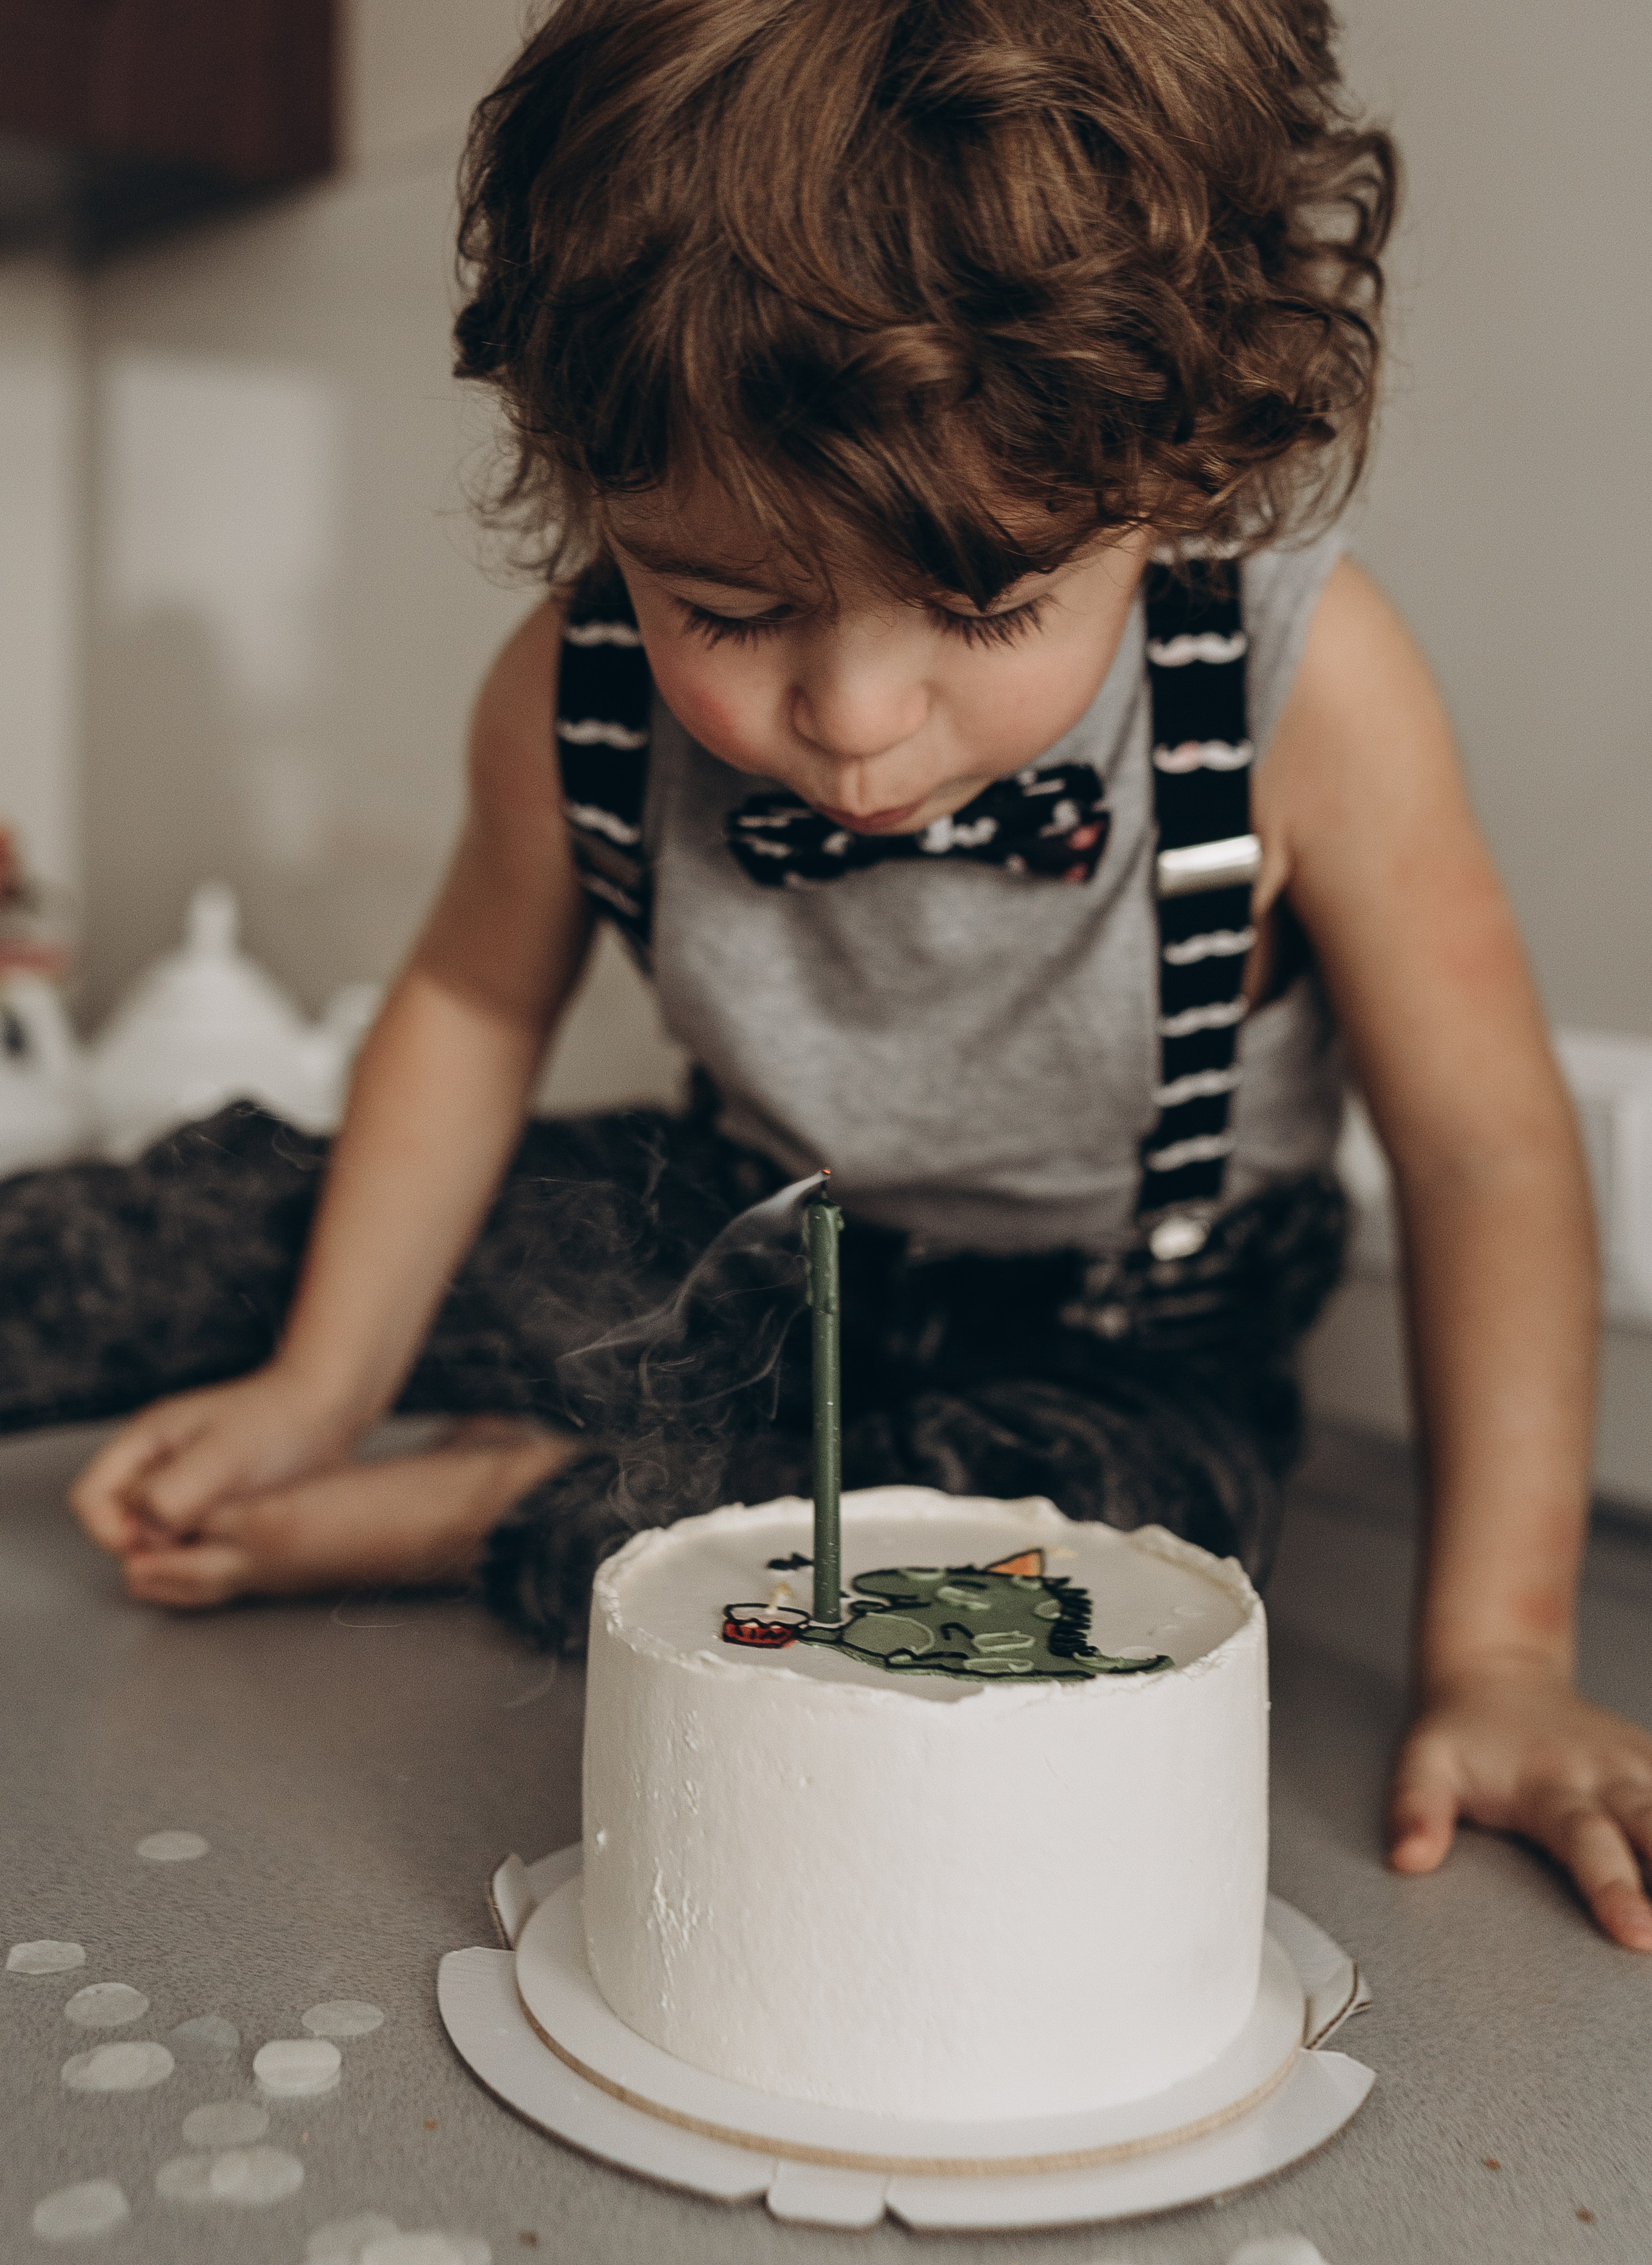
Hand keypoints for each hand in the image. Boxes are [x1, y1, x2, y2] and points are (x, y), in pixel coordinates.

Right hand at [69, 1365, 365, 1556]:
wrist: (328, 1408)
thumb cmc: (278, 1425)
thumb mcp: (224, 1458)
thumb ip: (173, 1493)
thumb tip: (141, 1532)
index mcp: (143, 1441)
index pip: (88, 1500)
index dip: (110, 1531)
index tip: (158, 1540)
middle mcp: (153, 1459)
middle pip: (116, 1520)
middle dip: (147, 1540)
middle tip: (199, 1536)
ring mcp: (178, 1477)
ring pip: (150, 1530)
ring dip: (176, 1543)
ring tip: (222, 1529)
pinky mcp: (206, 1493)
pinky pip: (182, 1530)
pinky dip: (200, 1540)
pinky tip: (235, 1531)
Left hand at [1388, 1654, 1651, 1949]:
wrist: (1498, 1675)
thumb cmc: (1462, 1734)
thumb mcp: (1422, 1762)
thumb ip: (1415, 1809)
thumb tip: (1408, 1858)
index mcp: (1552, 1786)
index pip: (1586, 1843)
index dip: (1613, 1887)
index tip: (1638, 1932)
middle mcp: (1608, 1776)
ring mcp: (1642, 1770)